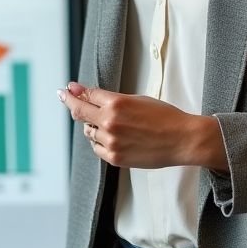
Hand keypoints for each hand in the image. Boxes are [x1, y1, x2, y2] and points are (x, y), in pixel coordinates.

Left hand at [58, 80, 210, 169]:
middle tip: (64, 96)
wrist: (182, 139)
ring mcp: (111, 141)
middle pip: (80, 112)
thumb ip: (108, 98)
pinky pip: (97, 148)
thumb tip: (84, 92)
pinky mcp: (115, 157)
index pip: (87, 95)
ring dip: (92, 126)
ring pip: (88, 132)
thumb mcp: (136, 99)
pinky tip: (112, 138)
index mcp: (116, 103)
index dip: (75, 91)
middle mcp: (110, 122)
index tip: (67, 89)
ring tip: (109, 124)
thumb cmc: (163, 117)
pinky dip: (100, 142)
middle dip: (70, 102)